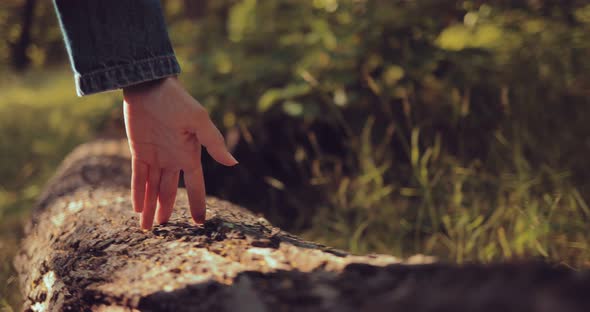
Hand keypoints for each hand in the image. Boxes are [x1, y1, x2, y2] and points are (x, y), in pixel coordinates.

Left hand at [123, 77, 237, 229]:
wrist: (149, 86)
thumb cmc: (177, 101)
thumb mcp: (198, 121)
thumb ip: (213, 142)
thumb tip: (233, 163)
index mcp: (190, 154)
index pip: (195, 184)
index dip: (196, 203)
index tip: (199, 222)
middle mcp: (174, 158)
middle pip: (169, 191)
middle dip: (166, 210)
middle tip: (162, 229)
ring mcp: (156, 156)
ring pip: (152, 187)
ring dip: (149, 206)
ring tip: (145, 227)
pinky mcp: (139, 151)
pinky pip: (138, 176)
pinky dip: (137, 192)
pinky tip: (136, 207)